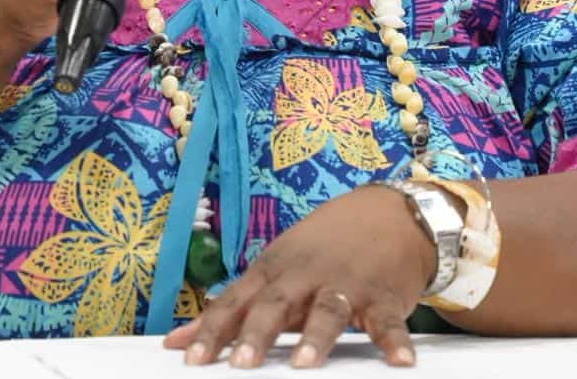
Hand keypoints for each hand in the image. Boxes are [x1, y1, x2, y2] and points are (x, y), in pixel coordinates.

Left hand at [163, 186, 434, 368]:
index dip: (212, 330)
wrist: (387, 212)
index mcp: (273, 271)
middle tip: (241, 365)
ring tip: (304, 363)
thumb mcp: (274, 269)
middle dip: (257, 334)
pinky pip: (387, 320)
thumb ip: (231, 307)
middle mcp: (304, 275)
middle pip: (276, 305)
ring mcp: (344, 283)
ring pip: (327, 310)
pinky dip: (394, 340)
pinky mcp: (382, 295)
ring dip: (315, 337)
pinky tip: (399, 360)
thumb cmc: (321, 247)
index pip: (236, 303)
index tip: (190, 357)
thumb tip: (177, 340)